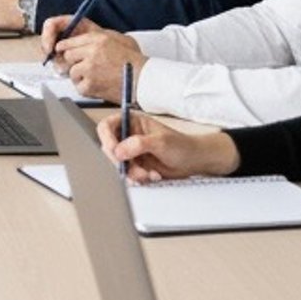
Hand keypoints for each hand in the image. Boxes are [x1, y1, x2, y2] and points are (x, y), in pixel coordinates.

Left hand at [51, 25, 143, 102]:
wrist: (144, 80)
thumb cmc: (134, 61)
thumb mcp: (117, 40)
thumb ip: (96, 39)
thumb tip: (77, 41)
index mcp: (98, 39)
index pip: (70, 41)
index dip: (66, 48)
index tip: (65, 52)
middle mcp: (91, 52)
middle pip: (68, 56)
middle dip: (74, 62)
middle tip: (84, 68)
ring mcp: (89, 69)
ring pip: (73, 72)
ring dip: (81, 76)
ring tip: (96, 78)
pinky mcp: (90, 84)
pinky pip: (79, 87)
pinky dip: (86, 88)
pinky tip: (98, 86)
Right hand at [99, 111, 238, 183]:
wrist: (193, 161)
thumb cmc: (181, 145)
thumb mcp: (160, 142)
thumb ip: (138, 144)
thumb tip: (118, 151)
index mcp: (132, 122)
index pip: (107, 126)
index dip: (107, 138)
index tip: (114, 152)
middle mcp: (128, 135)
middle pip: (109, 147)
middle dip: (121, 161)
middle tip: (131, 168)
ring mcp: (131, 151)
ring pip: (118, 163)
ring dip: (132, 172)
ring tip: (148, 174)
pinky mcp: (135, 165)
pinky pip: (127, 173)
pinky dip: (138, 177)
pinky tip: (152, 175)